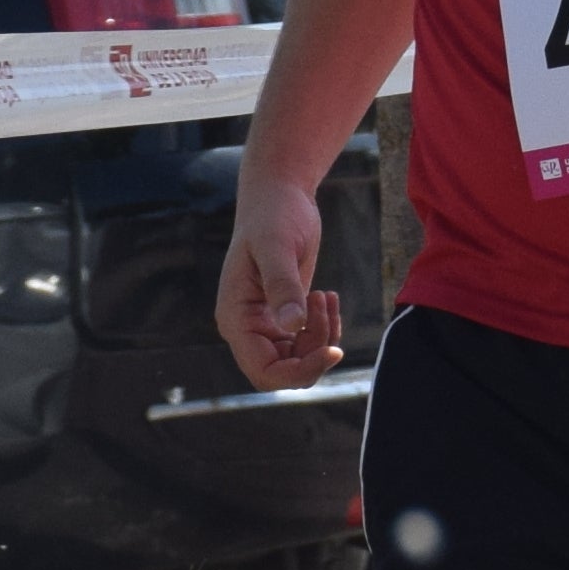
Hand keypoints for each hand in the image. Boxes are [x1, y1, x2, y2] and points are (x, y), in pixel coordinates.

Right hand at [212, 172, 345, 387]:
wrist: (280, 197)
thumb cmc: (274, 217)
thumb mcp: (278, 248)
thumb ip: (284, 286)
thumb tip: (293, 325)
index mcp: (236, 319)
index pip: (265, 372)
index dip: (299, 372)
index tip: (332, 351)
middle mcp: (247, 328)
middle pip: (286, 371)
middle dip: (315, 351)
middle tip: (324, 305)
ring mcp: (265, 324)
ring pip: (301, 358)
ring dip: (323, 335)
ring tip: (325, 295)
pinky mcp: (285, 316)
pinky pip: (309, 342)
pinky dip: (326, 327)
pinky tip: (327, 295)